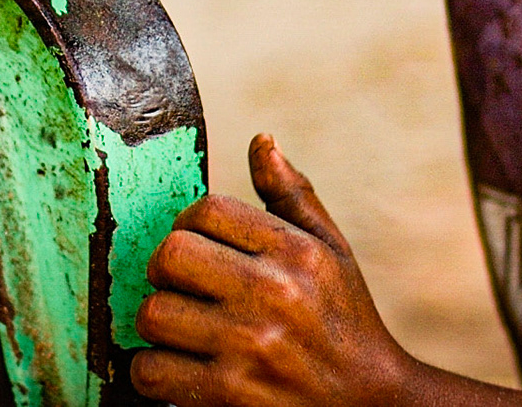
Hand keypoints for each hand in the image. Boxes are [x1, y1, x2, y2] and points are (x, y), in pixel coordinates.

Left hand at [132, 135, 416, 406]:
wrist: (370, 403)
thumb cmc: (345, 320)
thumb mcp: (333, 251)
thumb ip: (293, 196)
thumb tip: (261, 140)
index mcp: (296, 252)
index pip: (207, 211)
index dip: (190, 223)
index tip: (200, 244)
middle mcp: (273, 295)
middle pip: (170, 255)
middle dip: (165, 269)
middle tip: (181, 283)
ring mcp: (249, 347)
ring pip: (152, 314)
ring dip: (158, 322)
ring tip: (182, 326)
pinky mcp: (228, 396)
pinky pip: (151, 372)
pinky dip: (153, 371)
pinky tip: (180, 365)